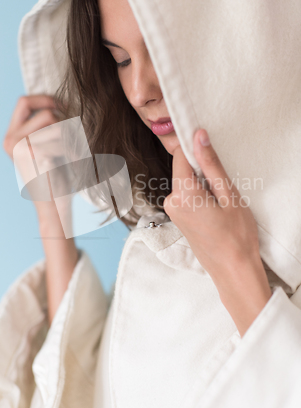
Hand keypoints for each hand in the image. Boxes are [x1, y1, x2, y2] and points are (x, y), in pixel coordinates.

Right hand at [3, 94, 68, 229]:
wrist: (54, 207)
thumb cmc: (55, 178)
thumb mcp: (46, 147)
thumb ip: (44, 127)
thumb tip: (59, 101)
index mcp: (11, 136)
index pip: (24, 101)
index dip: (46, 99)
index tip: (64, 108)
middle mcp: (10, 140)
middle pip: (45, 112)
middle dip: (65, 122)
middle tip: (75, 137)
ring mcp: (19, 148)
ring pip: (57, 125)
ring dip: (73, 138)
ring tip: (76, 153)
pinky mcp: (33, 155)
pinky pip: (62, 139)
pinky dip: (74, 149)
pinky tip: (76, 161)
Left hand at [163, 129, 272, 336]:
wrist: (233, 270)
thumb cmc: (236, 236)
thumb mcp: (229, 195)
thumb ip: (211, 164)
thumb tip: (198, 137)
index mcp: (182, 194)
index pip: (179, 157)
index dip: (194, 149)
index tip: (209, 150)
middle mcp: (171, 202)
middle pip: (184, 170)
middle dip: (203, 171)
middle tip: (223, 188)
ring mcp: (173, 212)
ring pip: (187, 183)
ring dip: (203, 185)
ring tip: (221, 203)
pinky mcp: (178, 218)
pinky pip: (187, 195)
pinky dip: (200, 196)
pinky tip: (215, 210)